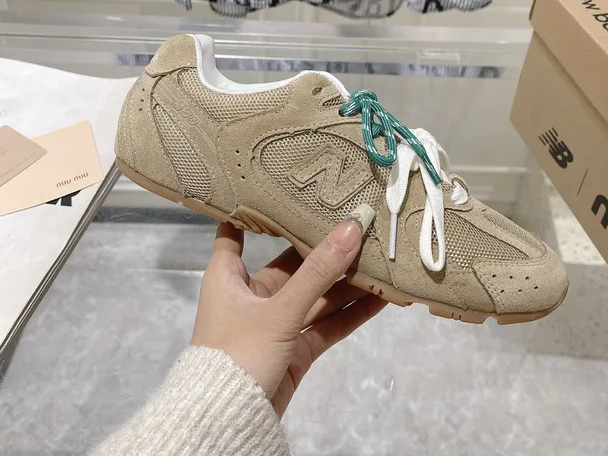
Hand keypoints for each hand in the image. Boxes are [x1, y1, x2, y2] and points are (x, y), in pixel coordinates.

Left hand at [192, 218, 386, 416]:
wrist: (227, 424)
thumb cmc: (237, 353)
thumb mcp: (278, 309)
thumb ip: (318, 272)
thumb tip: (352, 226)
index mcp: (228, 275)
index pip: (237, 231)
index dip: (255, 208)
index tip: (282, 184)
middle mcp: (251, 293)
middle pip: (291, 262)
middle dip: (324, 248)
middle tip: (358, 222)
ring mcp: (275, 321)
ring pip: (314, 294)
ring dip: (344, 282)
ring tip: (380, 255)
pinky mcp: (294, 348)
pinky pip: (325, 324)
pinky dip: (350, 314)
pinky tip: (381, 298)